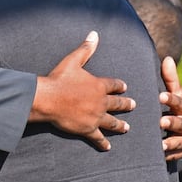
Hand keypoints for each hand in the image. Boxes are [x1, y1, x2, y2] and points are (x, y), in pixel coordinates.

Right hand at [31, 31, 135, 150]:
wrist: (48, 99)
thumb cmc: (59, 79)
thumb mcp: (73, 61)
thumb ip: (86, 49)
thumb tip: (94, 34)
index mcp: (98, 85)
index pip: (114, 85)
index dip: (120, 86)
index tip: (125, 87)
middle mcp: (101, 102)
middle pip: (117, 104)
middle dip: (126, 105)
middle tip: (133, 105)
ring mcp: (95, 117)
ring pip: (112, 122)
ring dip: (120, 125)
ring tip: (126, 128)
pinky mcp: (87, 129)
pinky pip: (98, 137)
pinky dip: (103, 143)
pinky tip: (108, 147)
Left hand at [159, 56, 181, 161]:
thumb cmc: (179, 109)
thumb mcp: (177, 94)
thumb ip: (170, 79)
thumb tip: (167, 58)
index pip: (178, 102)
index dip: (170, 99)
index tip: (160, 96)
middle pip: (181, 123)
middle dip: (172, 122)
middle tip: (161, 122)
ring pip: (179, 142)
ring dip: (171, 143)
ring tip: (161, 145)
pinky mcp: (181, 153)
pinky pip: (174, 155)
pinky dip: (167, 156)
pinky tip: (158, 156)